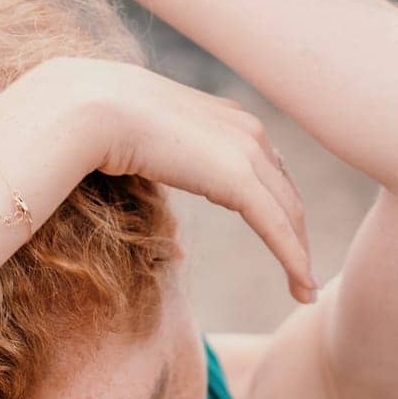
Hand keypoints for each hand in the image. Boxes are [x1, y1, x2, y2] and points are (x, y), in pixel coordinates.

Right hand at [37, 56, 318, 303]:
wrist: (92, 108)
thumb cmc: (94, 123)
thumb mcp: (135, 142)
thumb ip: (150, 162)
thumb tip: (134, 180)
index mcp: (225, 116)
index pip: (265, 166)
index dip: (275, 203)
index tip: (279, 232)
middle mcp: (246, 129)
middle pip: (284, 191)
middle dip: (296, 232)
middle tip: (301, 270)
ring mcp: (247, 151)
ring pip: (288, 214)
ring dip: (299, 255)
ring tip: (304, 290)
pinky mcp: (240, 179)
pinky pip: (277, 229)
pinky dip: (293, 261)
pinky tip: (302, 289)